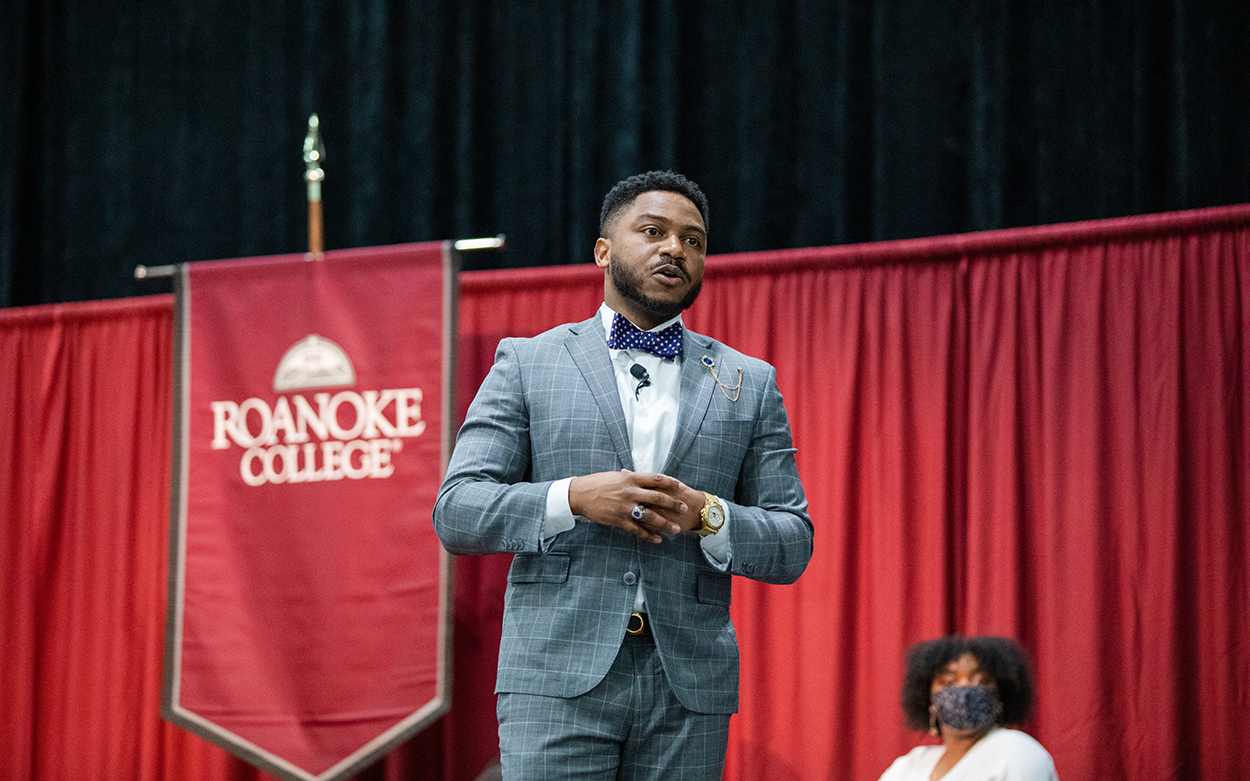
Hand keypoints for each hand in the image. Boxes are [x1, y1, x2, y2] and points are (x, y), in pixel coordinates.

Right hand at [569, 470, 693, 543]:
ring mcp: (624, 507)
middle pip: (658, 497)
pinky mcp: (618, 519)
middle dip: (673, 504)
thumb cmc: (597, 483)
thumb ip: (631, 478)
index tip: (682, 487)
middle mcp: (630, 492)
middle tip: (685, 508)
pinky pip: (637, 529)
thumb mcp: (615, 477)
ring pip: (650, 516)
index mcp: (631, 479)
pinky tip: (657, 539)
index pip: (657, 479)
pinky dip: (648, 535)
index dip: (672, 483)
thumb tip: (642, 478)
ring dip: (665, 523)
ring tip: (676, 529)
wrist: (580, 494)